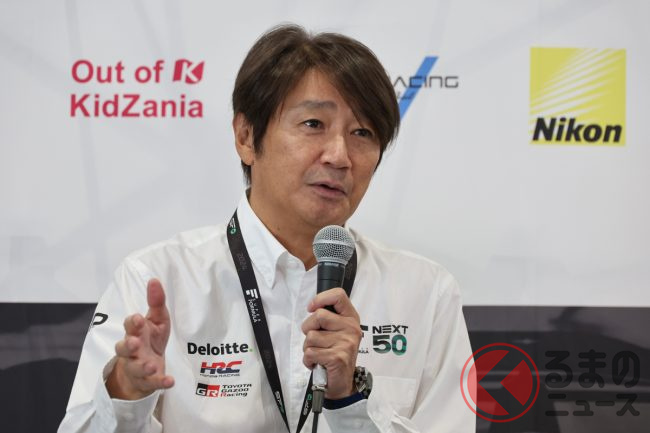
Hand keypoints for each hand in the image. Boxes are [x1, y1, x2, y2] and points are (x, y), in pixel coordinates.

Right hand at [106, 278, 174, 399]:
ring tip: (152, 364)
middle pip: (124, 348)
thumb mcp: (156, 320)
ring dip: (143, 366)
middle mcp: (132, 350)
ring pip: (135, 367)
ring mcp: (137, 367)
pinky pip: (152, 383)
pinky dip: (160, 383)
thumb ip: (156, 302)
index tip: (138, 319)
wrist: (146, 368)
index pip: (129, 326)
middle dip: (129, 345)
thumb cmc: (150, 339)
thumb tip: (154, 280)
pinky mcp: (147, 381)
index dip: (132, 323)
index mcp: (135, 333)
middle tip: (135, 342)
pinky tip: (169, 381)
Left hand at [302, 287, 362, 398]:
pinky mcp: (337, 357)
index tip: (311, 308)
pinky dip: (308, 360)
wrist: (342, 383)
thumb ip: (328, 319)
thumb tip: (312, 307)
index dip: (321, 298)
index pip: (338, 296)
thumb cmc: (335, 354)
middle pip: (318, 315)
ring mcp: (345, 343)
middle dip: (308, 329)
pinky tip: (317, 363)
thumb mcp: (337, 332)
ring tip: (319, 354)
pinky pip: (310, 352)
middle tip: (316, 341)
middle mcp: (351, 328)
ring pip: (311, 336)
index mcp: (351, 318)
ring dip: (308, 347)